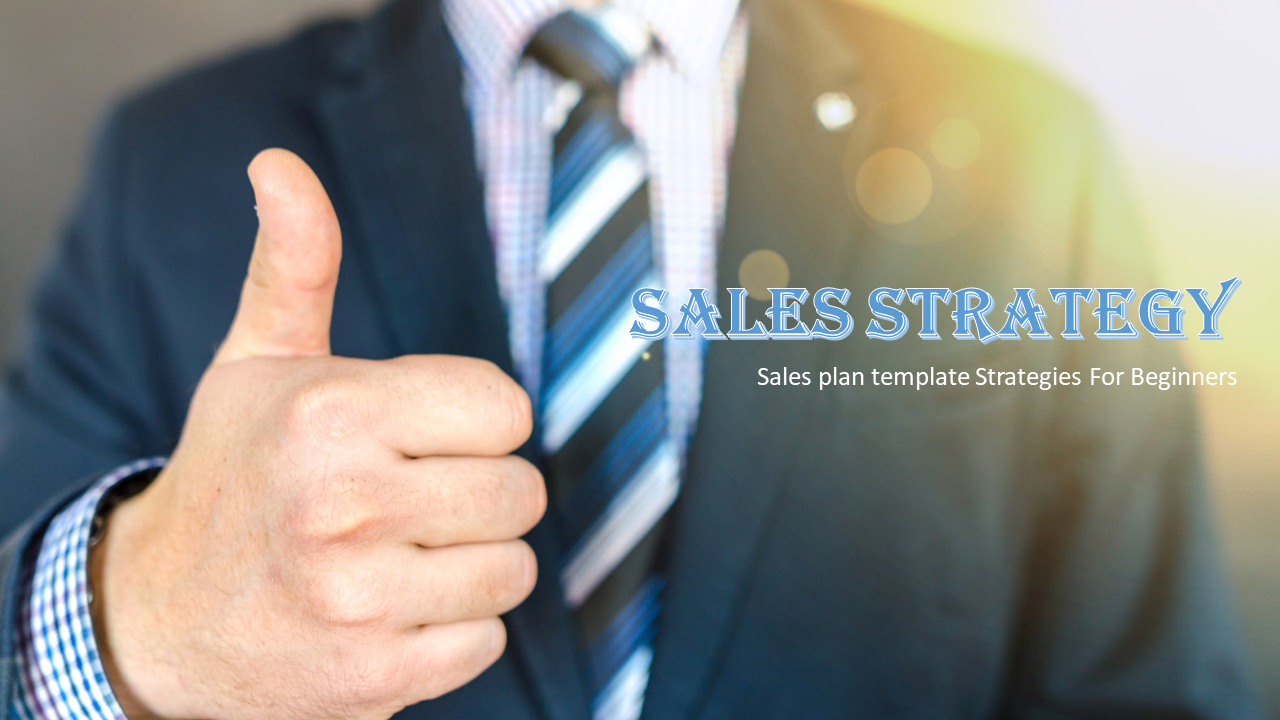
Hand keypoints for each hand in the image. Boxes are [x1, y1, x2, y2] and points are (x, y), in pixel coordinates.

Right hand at [89, 149, 544, 719]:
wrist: (162, 617)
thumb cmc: (233, 475)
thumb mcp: (256, 363)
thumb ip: (294, 264)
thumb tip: (279, 165)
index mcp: (333, 411)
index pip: (507, 408)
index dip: (474, 421)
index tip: (425, 434)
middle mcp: (347, 503)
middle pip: (522, 490)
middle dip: (476, 492)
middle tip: (408, 498)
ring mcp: (361, 597)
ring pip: (513, 567)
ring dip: (469, 563)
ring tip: (397, 554)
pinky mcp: (376, 675)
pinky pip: (487, 640)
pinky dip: (451, 629)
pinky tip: (391, 611)